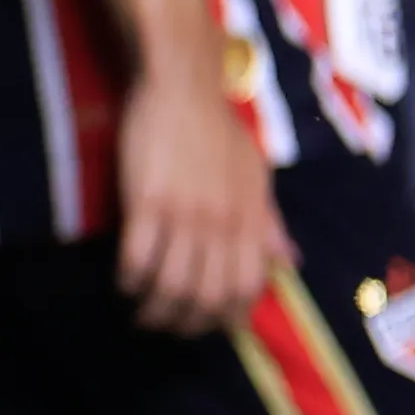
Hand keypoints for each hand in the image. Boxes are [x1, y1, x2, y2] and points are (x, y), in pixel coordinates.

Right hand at [113, 50, 290, 335]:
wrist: (183, 88)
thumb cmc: (219, 131)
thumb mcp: (258, 176)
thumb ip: (269, 223)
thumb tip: (290, 262)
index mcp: (251, 219)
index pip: (248, 286)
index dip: (229, 316)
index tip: (209, 326)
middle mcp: (223, 223)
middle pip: (208, 296)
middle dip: (187, 323)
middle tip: (167, 326)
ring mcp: (186, 214)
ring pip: (172, 285)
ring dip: (154, 309)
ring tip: (141, 312)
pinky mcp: (148, 202)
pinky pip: (138, 257)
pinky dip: (130, 279)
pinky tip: (124, 281)